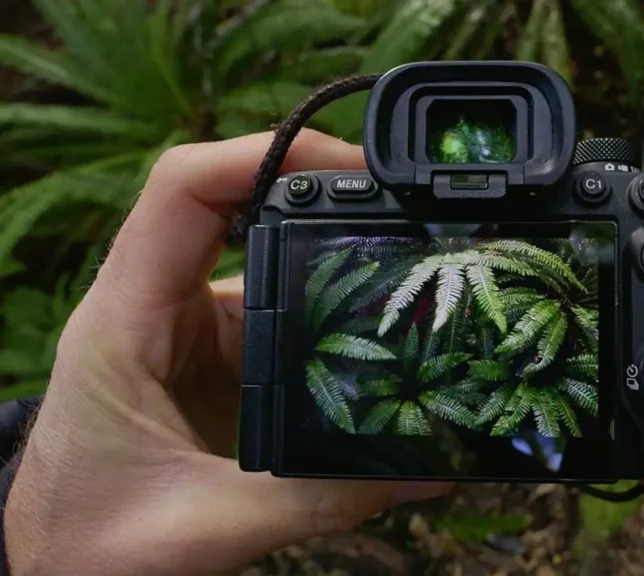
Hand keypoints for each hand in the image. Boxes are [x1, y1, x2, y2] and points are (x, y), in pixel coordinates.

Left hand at [3, 131, 450, 574]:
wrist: (59, 567)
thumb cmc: (92, 541)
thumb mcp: (205, 525)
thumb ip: (316, 497)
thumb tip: (422, 473)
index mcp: (127, 319)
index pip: (184, 191)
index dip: (264, 154)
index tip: (351, 165)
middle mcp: (159, 306)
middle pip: (239, 205)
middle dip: (325, 195)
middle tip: (407, 210)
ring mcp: (193, 330)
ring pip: (271, 259)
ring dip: (336, 259)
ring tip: (412, 271)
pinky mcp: (223, 359)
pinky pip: (285, 312)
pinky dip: (336, 315)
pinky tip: (383, 336)